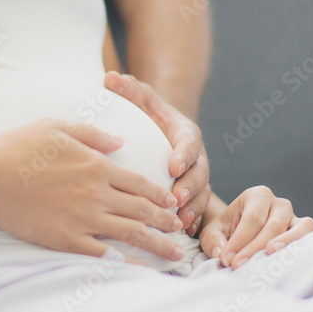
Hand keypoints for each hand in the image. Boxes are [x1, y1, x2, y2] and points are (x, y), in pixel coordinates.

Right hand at [0, 118, 186, 263]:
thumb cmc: (16, 147)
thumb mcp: (57, 127)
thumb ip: (93, 134)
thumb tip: (120, 142)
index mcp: (97, 166)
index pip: (140, 183)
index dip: (159, 195)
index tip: (172, 202)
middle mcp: (97, 193)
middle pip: (143, 210)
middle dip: (166, 221)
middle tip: (180, 229)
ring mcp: (83, 218)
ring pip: (132, 233)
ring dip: (158, 243)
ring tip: (175, 253)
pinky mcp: (67, 239)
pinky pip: (105, 254)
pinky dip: (127, 263)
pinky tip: (142, 270)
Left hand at [103, 71, 209, 235]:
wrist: (162, 131)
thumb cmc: (148, 116)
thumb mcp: (141, 100)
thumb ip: (129, 89)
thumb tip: (110, 77)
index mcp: (186, 133)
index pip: (189, 142)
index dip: (184, 154)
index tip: (174, 164)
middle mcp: (197, 157)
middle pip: (200, 173)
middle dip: (190, 187)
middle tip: (175, 200)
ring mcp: (197, 177)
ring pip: (202, 194)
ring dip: (192, 209)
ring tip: (180, 222)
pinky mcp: (193, 194)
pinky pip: (198, 209)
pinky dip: (192, 221)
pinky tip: (183, 234)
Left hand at [198, 186, 312, 268]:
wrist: (242, 235)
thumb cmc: (228, 233)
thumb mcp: (214, 233)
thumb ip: (213, 241)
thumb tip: (222, 254)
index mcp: (257, 196)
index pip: (251, 219)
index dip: (239, 240)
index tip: (227, 260)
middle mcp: (279, 203)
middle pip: (272, 225)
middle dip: (254, 247)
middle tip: (239, 266)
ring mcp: (295, 217)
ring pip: (297, 228)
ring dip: (285, 242)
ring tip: (270, 253)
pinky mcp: (305, 231)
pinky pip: (311, 235)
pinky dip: (303, 246)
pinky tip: (291, 260)